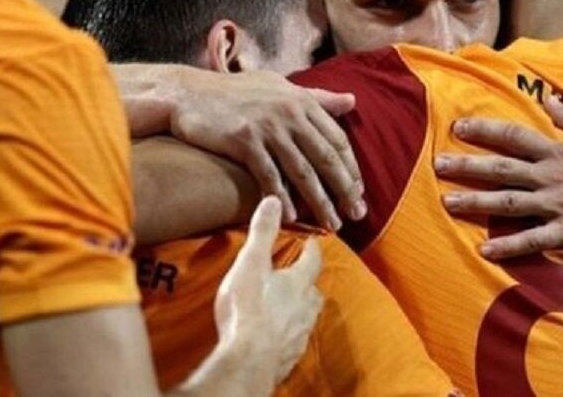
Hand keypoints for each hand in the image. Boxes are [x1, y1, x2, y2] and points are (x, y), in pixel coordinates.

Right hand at [114, 63, 365, 228]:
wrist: (188, 93)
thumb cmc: (236, 92)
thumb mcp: (280, 86)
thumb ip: (317, 97)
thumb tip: (352, 100)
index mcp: (302, 100)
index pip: (338, 139)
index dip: (351, 168)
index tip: (359, 192)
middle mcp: (290, 113)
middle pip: (327, 158)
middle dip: (345, 189)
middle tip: (356, 215)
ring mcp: (267, 127)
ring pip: (303, 171)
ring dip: (320, 201)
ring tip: (331, 224)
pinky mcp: (244, 141)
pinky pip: (269, 175)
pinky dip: (282, 198)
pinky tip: (291, 218)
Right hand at [215, 197, 324, 385]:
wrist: (248, 362)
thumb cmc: (248, 309)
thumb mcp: (251, 262)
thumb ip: (263, 232)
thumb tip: (273, 200)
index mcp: (299, 283)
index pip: (313, 259)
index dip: (312, 248)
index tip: (312, 241)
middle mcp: (306, 308)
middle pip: (313, 291)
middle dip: (307, 281)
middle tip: (297, 275)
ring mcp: (299, 334)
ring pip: (306, 317)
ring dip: (298, 309)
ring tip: (286, 305)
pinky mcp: (289, 357)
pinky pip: (293, 340)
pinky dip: (287, 334)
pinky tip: (276, 335)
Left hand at [436, 97, 562, 259]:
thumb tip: (548, 98)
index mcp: (560, 154)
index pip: (515, 136)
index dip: (485, 130)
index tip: (458, 127)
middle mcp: (553, 177)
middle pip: (502, 168)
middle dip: (467, 165)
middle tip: (437, 163)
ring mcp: (558, 205)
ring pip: (509, 202)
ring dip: (476, 202)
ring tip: (447, 202)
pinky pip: (532, 239)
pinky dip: (508, 246)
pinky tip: (484, 250)